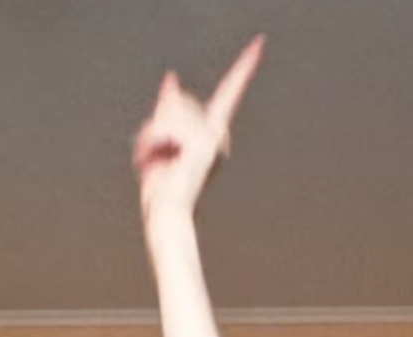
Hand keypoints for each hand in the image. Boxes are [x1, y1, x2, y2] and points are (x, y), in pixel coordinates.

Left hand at [133, 36, 264, 227]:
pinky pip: (166, 128)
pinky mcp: (201, 145)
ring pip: (170, 113)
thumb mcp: (160, 140)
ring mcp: (212, 138)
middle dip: (158, 123)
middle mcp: (218, 134)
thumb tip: (172, 78)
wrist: (167, 214)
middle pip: (180, 99)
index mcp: (213, 133)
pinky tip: (161, 164)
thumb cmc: (163, 188)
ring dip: (152, 136)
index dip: (244, 68)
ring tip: (156, 163)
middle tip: (155, 156)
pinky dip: (152, 144)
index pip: (229, 93)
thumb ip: (167, 109)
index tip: (260, 45)